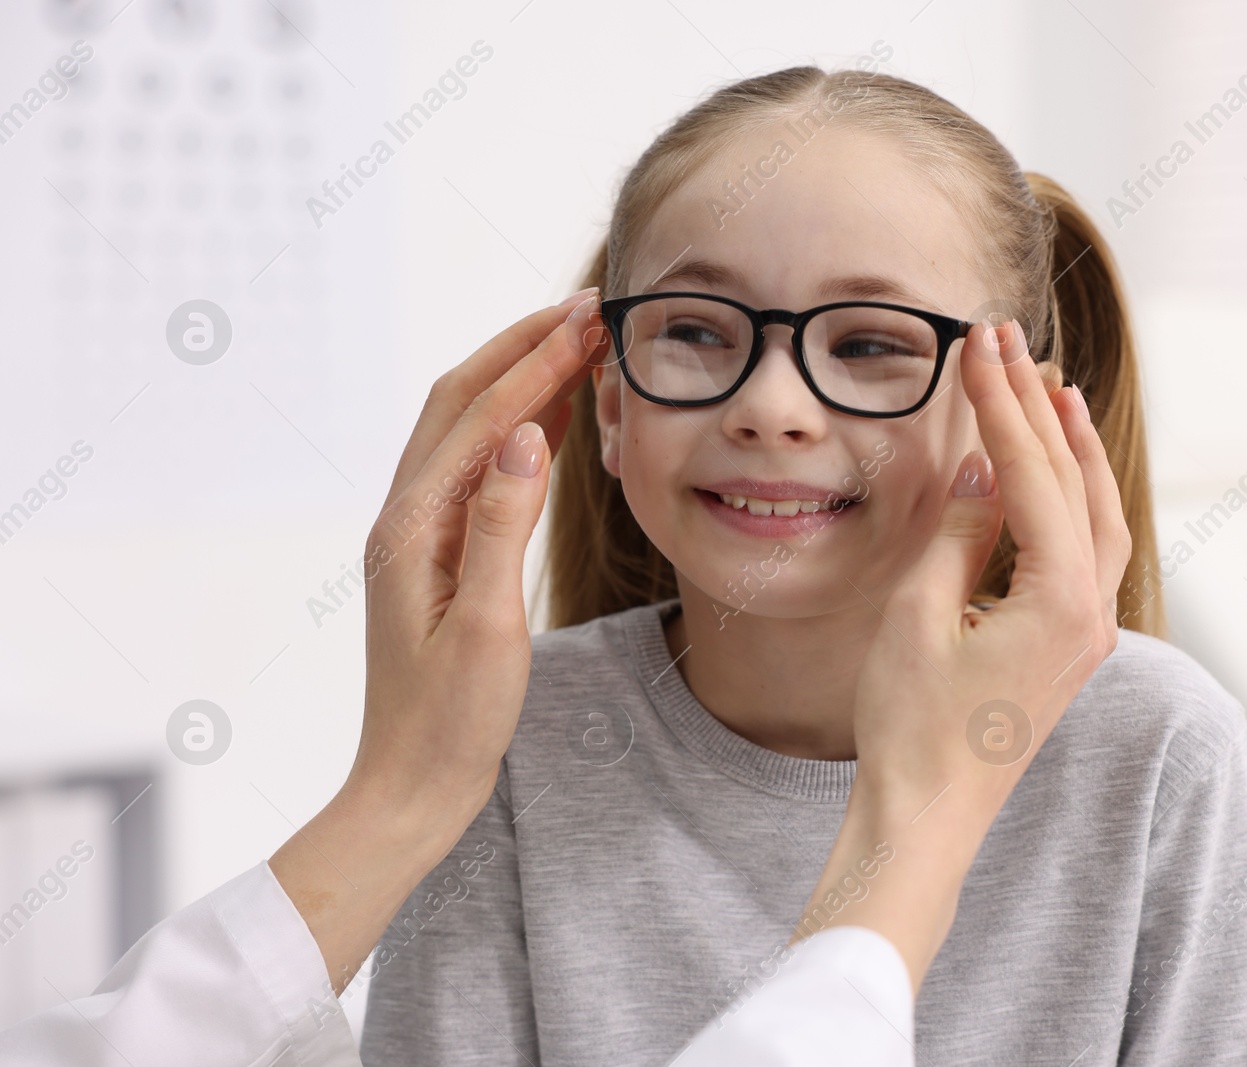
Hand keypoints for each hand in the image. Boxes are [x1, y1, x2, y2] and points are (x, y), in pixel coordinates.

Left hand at [352, 286, 607, 818]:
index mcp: (414, 528)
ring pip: (469, 428)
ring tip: (579, 343)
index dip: (536, 364)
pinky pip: (479, 468)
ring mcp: (420, 533)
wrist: (412, 785)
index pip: (482, 419)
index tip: (588, 319)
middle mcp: (407, 516)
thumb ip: (500, 527)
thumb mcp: (486, 628)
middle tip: (585, 309)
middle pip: (461, 400)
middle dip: (521, 347)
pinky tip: (555, 418)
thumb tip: (525, 434)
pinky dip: (518, 429)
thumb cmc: (451, 722)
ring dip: (519, 379)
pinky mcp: (439, 552)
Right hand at [791, 318, 1131, 991]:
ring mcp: (1087, 633)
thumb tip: (986, 467)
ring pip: (1099, 517)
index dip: (1001, 402)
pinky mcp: (1069, 648)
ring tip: (1053, 391)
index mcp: (1060, 599)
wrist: (928, 815)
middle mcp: (1091, 612)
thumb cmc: (912, 727)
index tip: (979, 343)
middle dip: (1039, 408)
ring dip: (1073, 451)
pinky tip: (1054, 479)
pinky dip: (1073, 501)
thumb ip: (960, 532)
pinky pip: (1090, 553)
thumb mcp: (918, 615)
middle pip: (1075, 484)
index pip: (1032, 472)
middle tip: (1008, 341)